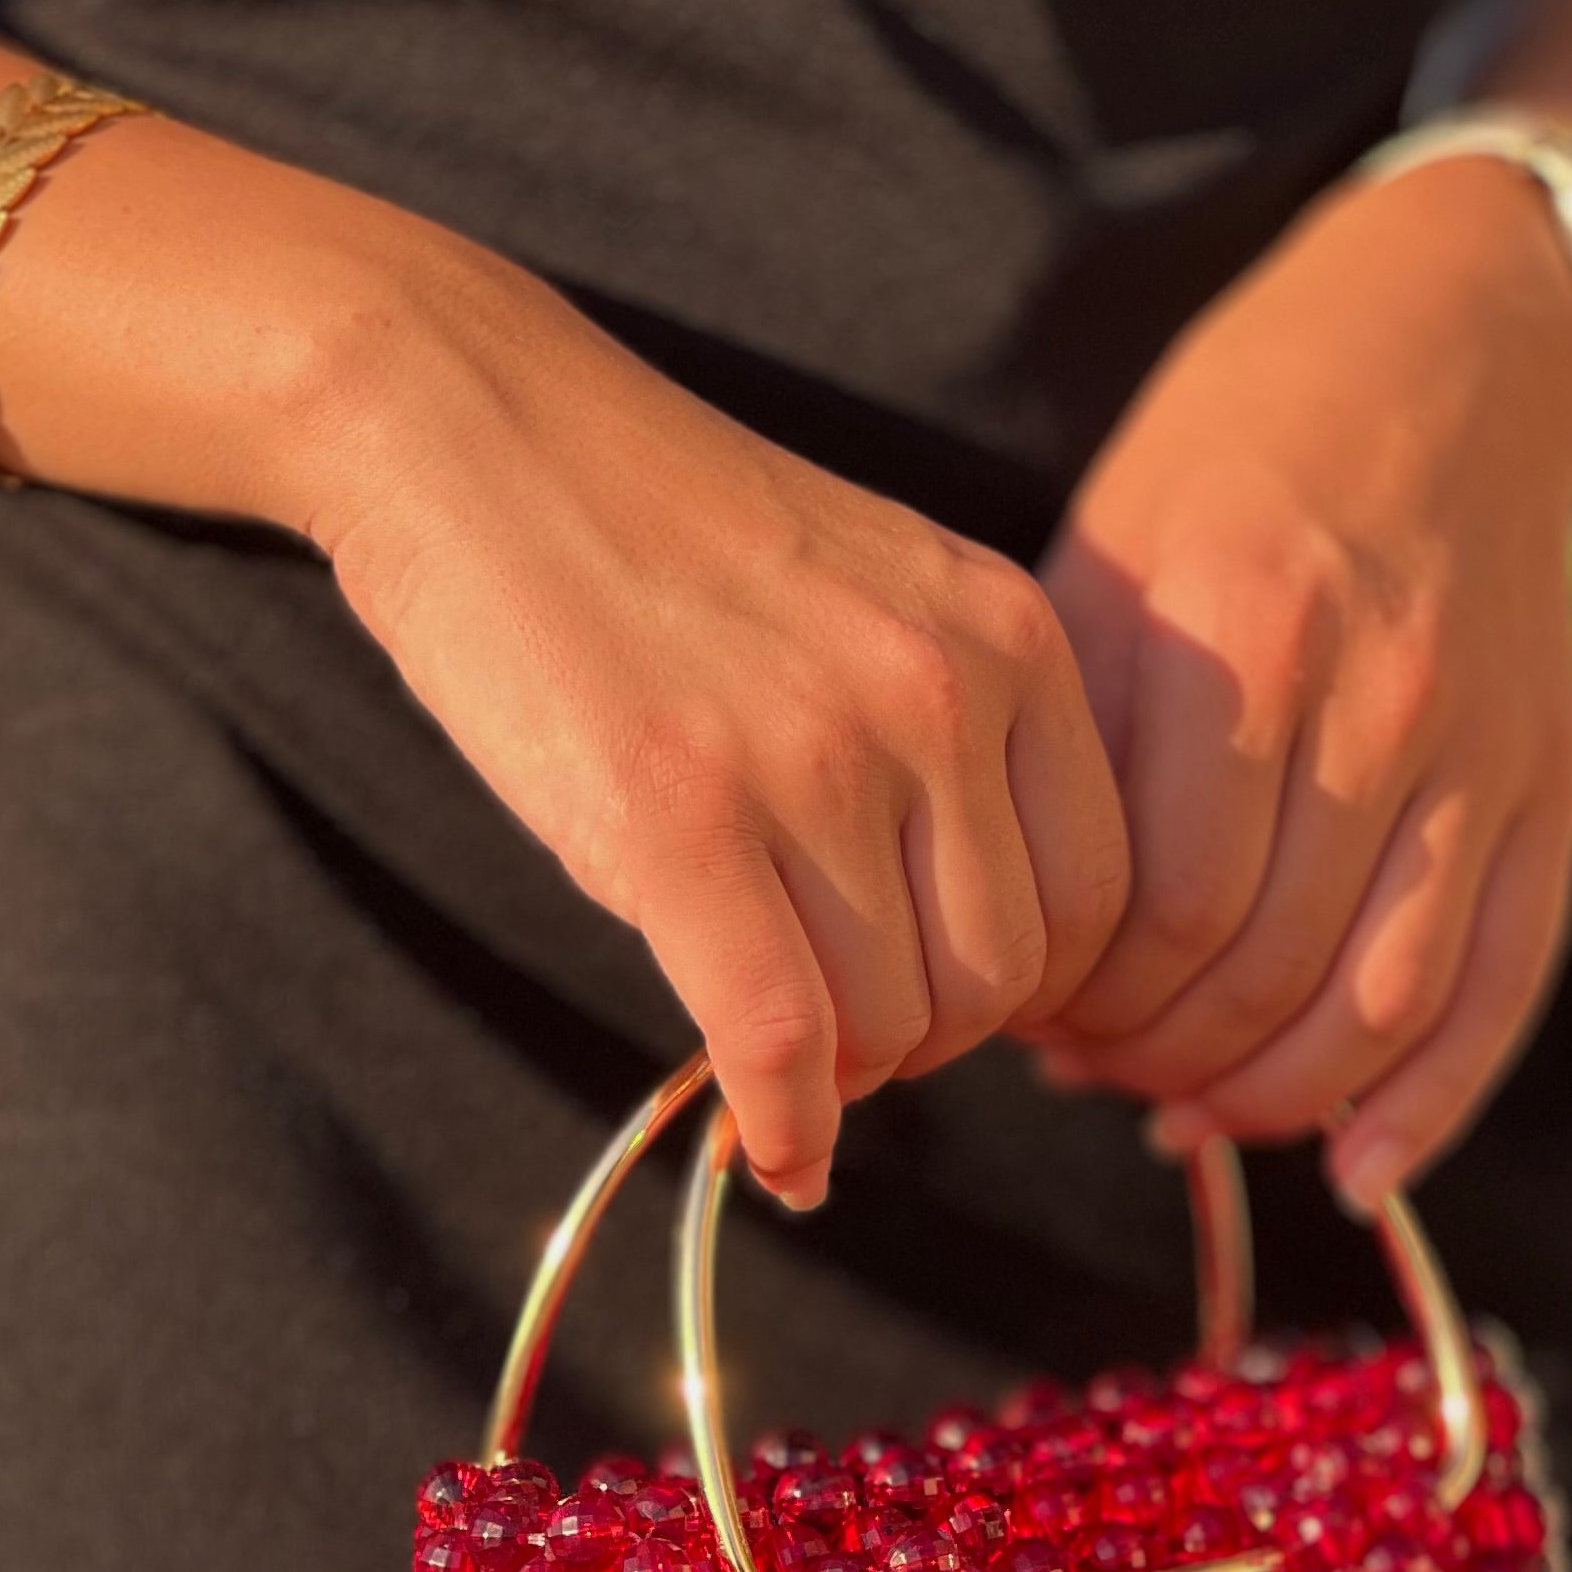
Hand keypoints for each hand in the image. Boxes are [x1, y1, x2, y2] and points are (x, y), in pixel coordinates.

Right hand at [304, 236, 1127, 1208]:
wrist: (471, 426)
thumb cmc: (658, 536)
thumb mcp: (872, 598)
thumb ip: (952, 746)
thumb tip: (982, 975)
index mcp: (1008, 634)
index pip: (1100, 896)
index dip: (1025, 992)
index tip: (937, 999)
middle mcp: (939, 691)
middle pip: (1005, 983)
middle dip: (928, 1043)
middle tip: (845, 1035)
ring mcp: (812, 755)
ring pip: (895, 1025)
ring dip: (844, 1078)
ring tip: (780, 1051)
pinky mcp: (679, 818)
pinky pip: (778, 1039)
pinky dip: (781, 1125)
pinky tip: (765, 1146)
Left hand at [1031, 156, 1571, 1213]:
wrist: (1447, 346)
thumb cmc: (1232, 458)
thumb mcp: (1107, 562)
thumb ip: (1070, 753)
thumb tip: (1031, 974)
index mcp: (1239, 637)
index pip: (1152, 908)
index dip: (1081, 1005)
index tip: (1033, 1022)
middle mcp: (1371, 699)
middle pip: (1256, 972)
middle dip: (1157, 1058)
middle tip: (1096, 1072)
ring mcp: (1476, 746)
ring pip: (1373, 1003)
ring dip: (1269, 1096)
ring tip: (1190, 1109)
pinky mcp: (1549, 780)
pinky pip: (1500, 983)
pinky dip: (1428, 1105)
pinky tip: (1353, 1175)